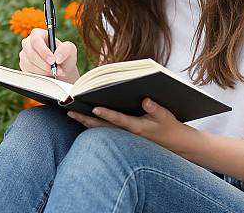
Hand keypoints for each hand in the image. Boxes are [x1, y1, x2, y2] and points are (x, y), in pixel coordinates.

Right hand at [19, 28, 79, 83]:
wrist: (61, 69)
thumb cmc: (64, 56)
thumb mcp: (70, 50)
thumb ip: (66, 49)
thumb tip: (57, 57)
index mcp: (38, 34)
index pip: (36, 40)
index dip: (43, 51)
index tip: (53, 61)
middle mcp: (28, 42)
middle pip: (31, 53)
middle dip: (44, 64)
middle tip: (55, 69)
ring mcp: (24, 54)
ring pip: (29, 64)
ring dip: (43, 71)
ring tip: (54, 72)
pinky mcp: (23, 65)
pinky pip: (28, 72)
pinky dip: (39, 75)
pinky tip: (47, 74)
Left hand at [66, 98, 192, 155]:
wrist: (173, 144)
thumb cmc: (167, 126)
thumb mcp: (165, 116)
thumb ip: (155, 108)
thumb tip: (145, 100)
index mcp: (137, 127)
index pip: (119, 120)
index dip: (107, 114)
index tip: (94, 108)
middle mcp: (127, 134)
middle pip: (103, 127)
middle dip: (86, 119)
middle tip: (70, 111)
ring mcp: (124, 137)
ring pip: (101, 130)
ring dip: (86, 123)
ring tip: (72, 113)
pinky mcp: (123, 137)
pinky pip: (105, 132)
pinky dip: (93, 126)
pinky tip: (84, 119)